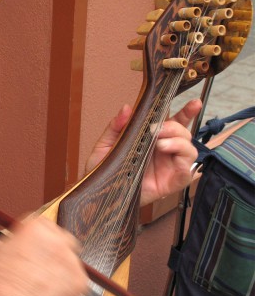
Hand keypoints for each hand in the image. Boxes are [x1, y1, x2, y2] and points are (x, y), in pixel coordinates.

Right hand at [0, 217, 87, 295]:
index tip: (26, 244)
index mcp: (36, 227)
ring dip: (57, 266)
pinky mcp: (79, 285)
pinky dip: (64, 285)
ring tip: (39, 281)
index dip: (31, 235)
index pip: (40, 223)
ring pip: (69, 259)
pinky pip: (74, 279)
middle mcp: (58, 242)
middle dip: (50, 247)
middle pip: (60, 238)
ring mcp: (71, 263)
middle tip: (36, 261)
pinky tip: (47, 292)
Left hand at [85, 99, 201, 205]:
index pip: (174, 123)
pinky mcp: (173, 182)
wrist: (99, 193)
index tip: (195, 103)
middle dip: (174, 127)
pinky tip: (166, 152)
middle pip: (183, 133)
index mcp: (152, 139)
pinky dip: (182, 158)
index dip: (186, 113)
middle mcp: (165, 151)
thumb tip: (127, 108)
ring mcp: (170, 166)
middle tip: (156, 129)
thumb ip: (116, 126)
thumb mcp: (106, 144)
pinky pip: (187, 169)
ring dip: (178, 141)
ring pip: (189, 148)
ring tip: (159, 143)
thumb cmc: (104, 169)